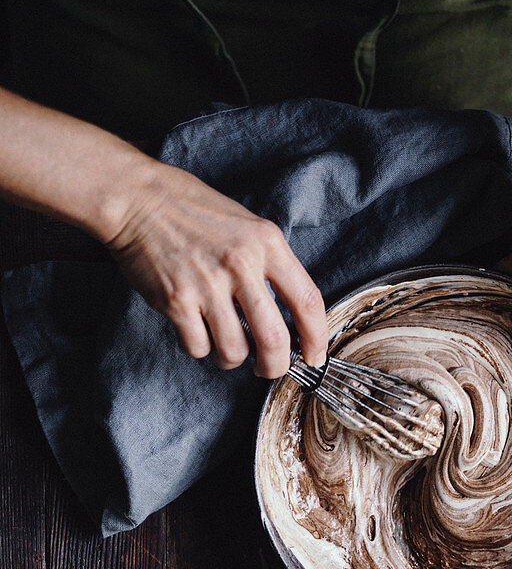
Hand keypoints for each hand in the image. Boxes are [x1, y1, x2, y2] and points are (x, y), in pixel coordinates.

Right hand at [102, 161, 327, 376]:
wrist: (138, 199)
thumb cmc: (194, 212)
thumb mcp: (248, 226)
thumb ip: (272, 265)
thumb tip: (293, 317)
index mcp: (267, 244)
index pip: (307, 302)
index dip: (317, 338)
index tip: (313, 356)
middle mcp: (241, 264)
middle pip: (274, 340)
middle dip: (274, 367)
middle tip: (268, 369)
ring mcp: (207, 284)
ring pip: (234, 351)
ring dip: (231, 358)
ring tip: (224, 344)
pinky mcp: (176, 300)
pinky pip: (198, 346)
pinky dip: (199, 346)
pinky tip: (195, 328)